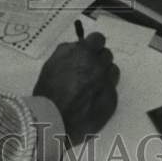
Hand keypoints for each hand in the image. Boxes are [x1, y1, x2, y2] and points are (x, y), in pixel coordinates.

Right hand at [33, 31, 119, 146]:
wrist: (53, 120)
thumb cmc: (48, 91)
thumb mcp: (52, 63)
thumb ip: (68, 51)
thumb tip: (79, 47)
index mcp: (84, 53)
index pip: (98, 39)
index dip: (92, 45)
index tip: (89, 50)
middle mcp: (99, 66)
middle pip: (107, 55)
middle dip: (98, 60)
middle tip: (87, 70)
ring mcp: (107, 84)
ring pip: (113, 71)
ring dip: (104, 74)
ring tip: (90, 85)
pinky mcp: (112, 101)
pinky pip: (111, 90)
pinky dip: (103, 92)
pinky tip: (91, 100)